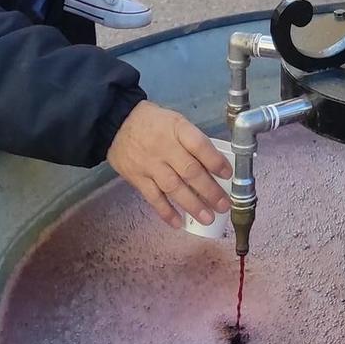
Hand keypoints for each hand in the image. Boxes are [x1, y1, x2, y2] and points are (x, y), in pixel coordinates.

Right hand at [106, 102, 229, 226]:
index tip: (228, 175)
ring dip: (192, 205)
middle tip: (224, 205)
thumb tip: (215, 163)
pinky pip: (153, 198)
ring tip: (207, 218)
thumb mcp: (175, 121)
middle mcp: (164, 147)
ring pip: (173, 188)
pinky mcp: (137, 178)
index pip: (199, 145)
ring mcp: (150, 165)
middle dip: (209, 191)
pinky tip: (178, 223)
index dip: (215, 161)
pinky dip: (166, 212)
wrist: (116, 123)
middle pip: (189, 171)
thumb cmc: (153, 122)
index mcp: (177, 129)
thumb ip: (192, 140)